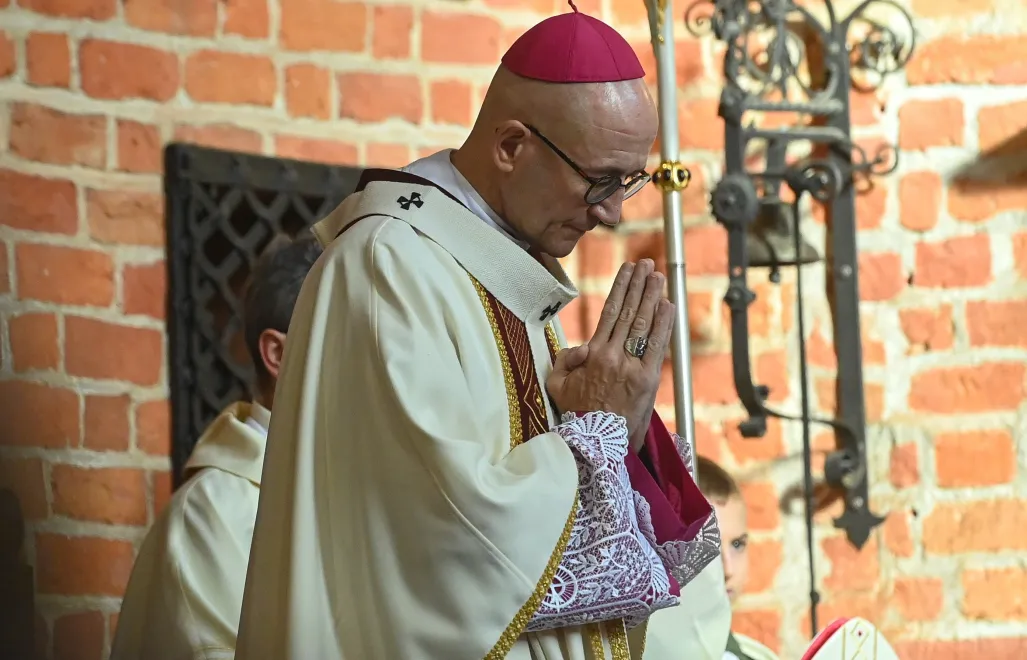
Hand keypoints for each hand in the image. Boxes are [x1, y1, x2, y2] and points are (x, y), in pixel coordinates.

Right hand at [547, 260, 674, 450]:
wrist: (597, 444)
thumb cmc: (577, 415)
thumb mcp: (557, 386)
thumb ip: (563, 362)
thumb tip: (578, 348)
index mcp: (592, 354)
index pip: (609, 312)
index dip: (620, 288)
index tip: (627, 270)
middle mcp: (613, 355)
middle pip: (628, 312)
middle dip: (638, 286)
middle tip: (646, 264)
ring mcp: (632, 366)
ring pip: (643, 324)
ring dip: (652, 297)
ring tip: (658, 277)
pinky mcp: (648, 379)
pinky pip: (657, 346)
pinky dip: (663, 324)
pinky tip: (668, 305)